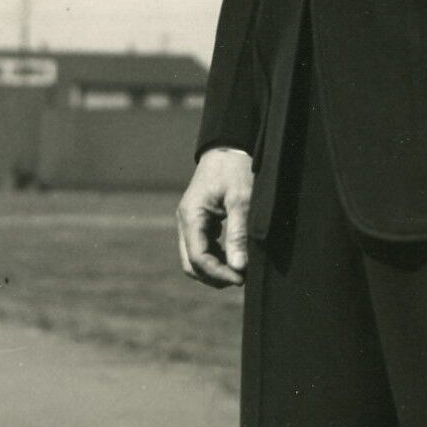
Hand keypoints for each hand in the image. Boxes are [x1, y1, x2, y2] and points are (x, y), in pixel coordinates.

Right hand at [176, 147, 254, 288]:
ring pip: (195, 257)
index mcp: (191, 216)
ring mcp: (191, 221)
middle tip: (241, 280)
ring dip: (215, 268)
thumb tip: (238, 267)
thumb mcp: (241, 200)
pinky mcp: (200, 220)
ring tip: (240, 271)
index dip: (217, 273)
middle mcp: (186, 221)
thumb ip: (238, 233)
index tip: (240, 279)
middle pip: (191, 264)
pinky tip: (235, 257)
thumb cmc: (235, 169)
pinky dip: (216, 257)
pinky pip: (202, 247)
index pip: (197, 258)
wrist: (229, 146)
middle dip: (214, 276)